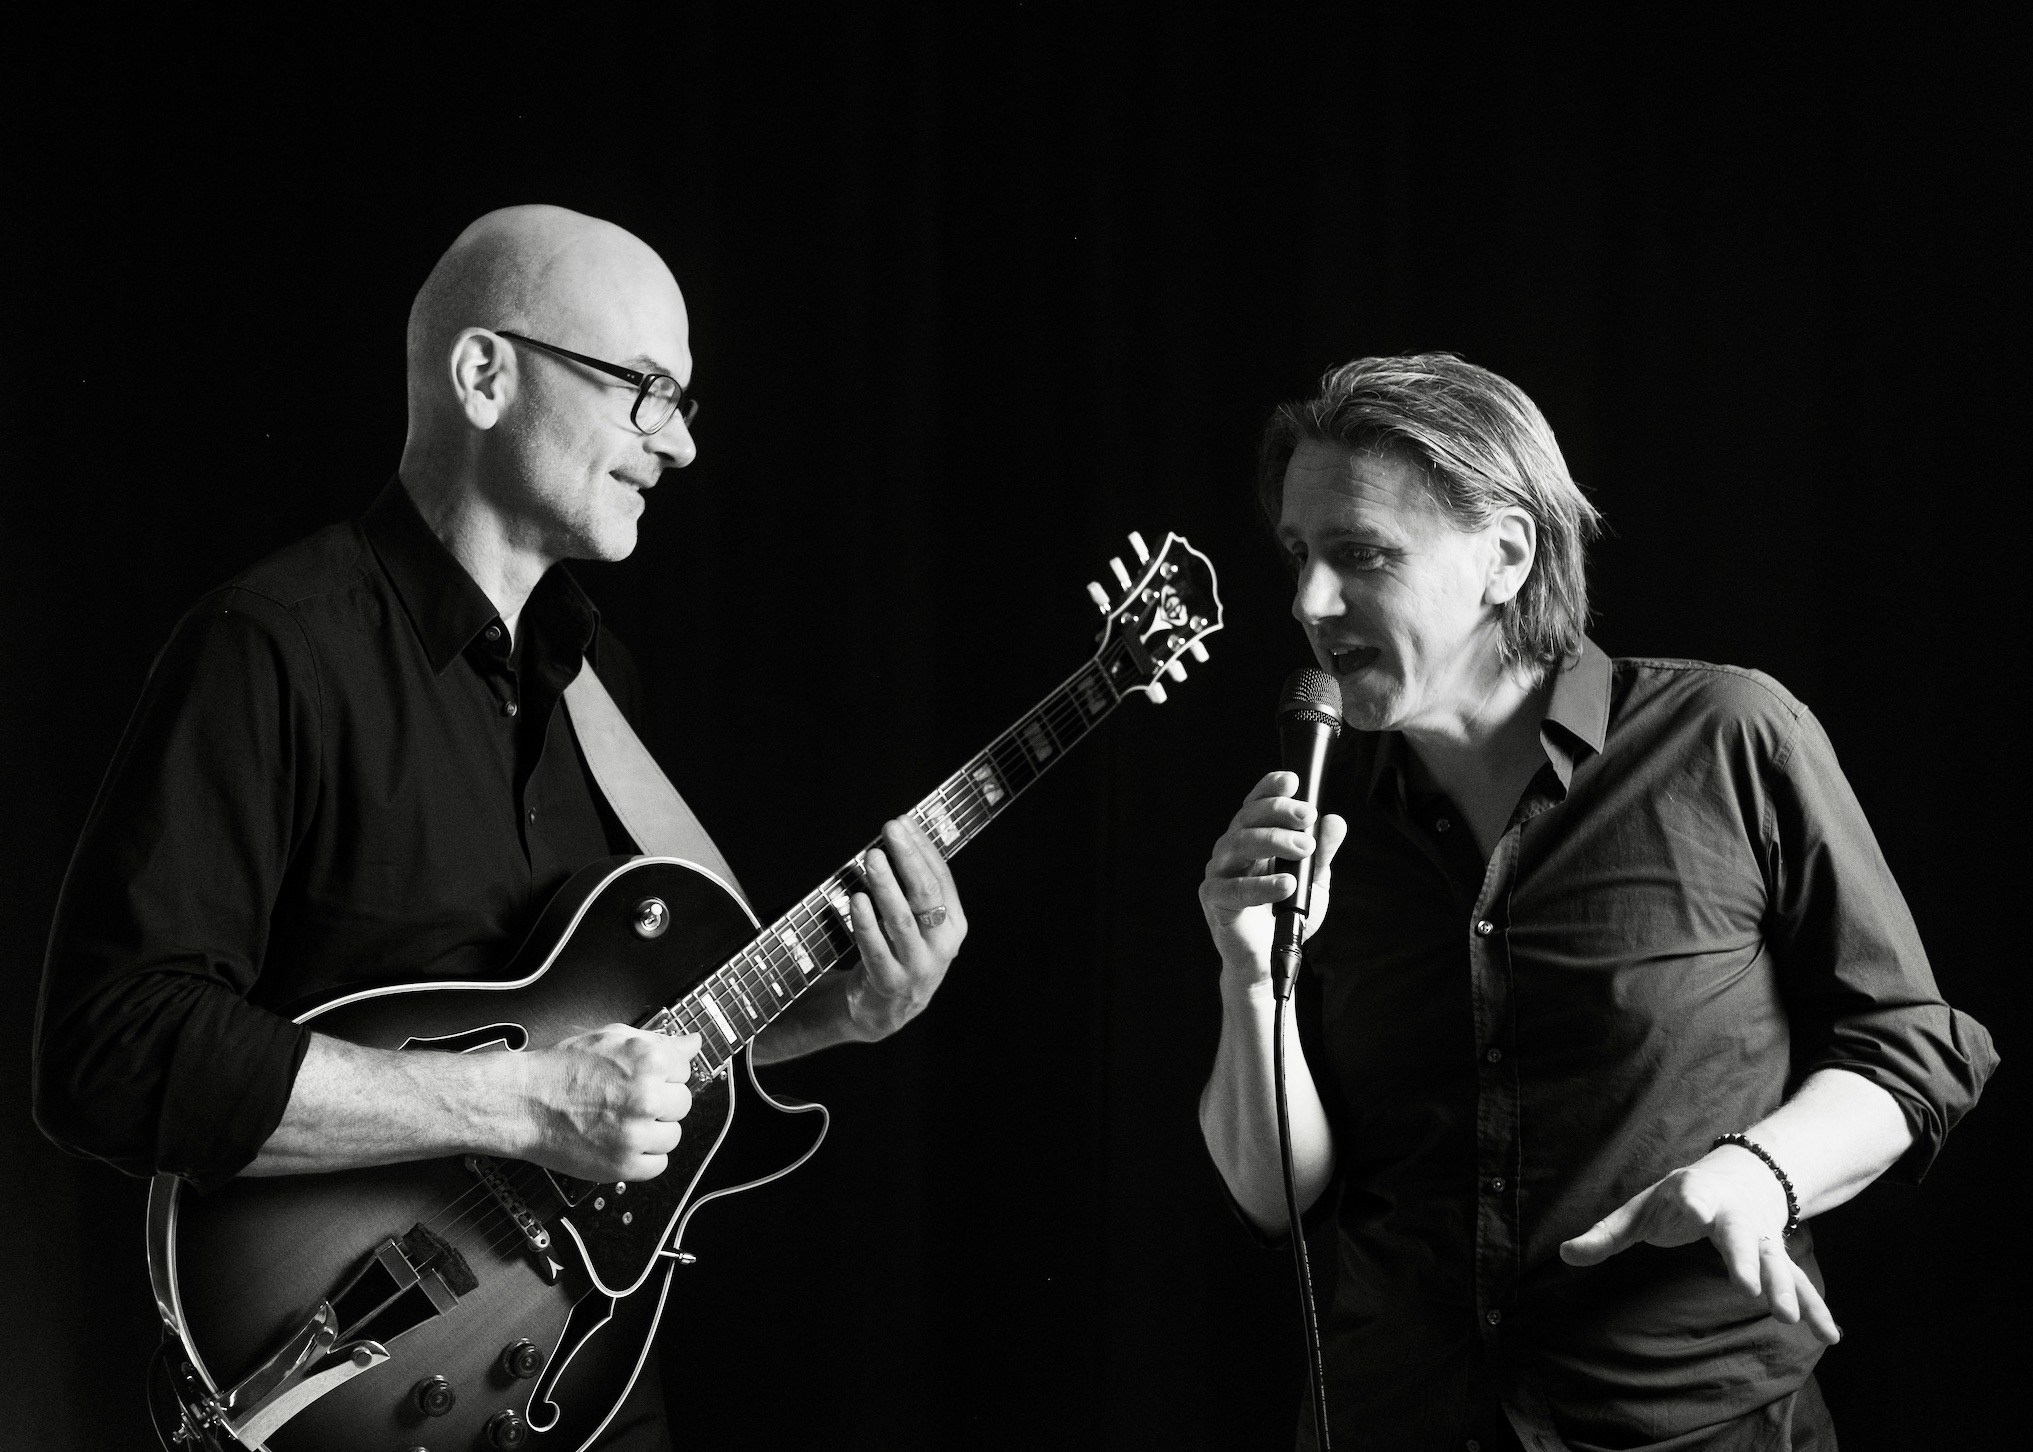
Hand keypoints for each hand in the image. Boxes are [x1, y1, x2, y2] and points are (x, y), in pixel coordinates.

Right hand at [516, 1025, 700, 1182]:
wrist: (523, 1103)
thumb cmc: (561, 1071)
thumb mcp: (611, 1038)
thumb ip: (658, 1041)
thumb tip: (691, 1043)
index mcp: (648, 1062)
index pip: (685, 1071)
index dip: (663, 1075)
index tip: (645, 1079)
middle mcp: (646, 1097)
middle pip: (683, 1104)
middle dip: (661, 1102)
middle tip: (631, 1101)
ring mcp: (636, 1134)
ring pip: (673, 1136)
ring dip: (653, 1131)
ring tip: (622, 1122)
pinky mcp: (624, 1165)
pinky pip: (657, 1165)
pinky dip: (642, 1158)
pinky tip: (621, 1142)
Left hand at [841, 815, 967, 1040]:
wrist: (886, 1010)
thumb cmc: (900, 953)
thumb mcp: (919, 923)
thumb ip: (913, 888)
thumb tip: (898, 836)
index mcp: (954, 924)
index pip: (941, 878)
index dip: (923, 847)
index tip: (903, 822)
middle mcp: (942, 946)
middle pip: (926, 895)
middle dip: (907, 858)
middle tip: (889, 830)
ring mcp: (918, 966)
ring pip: (902, 920)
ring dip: (885, 885)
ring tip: (871, 858)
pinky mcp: (891, 983)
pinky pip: (876, 948)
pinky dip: (865, 922)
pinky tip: (856, 899)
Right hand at [1198, 770, 1347, 988]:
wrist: (1269, 957)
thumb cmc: (1285, 913)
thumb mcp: (1313, 881)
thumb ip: (1323, 853)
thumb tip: (1335, 821)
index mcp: (1252, 837)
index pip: (1255, 803)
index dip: (1270, 788)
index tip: (1293, 781)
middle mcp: (1231, 849)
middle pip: (1248, 818)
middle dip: (1280, 811)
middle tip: (1308, 816)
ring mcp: (1219, 872)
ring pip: (1240, 843)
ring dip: (1274, 840)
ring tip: (1305, 847)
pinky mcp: (1214, 899)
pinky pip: (1235, 888)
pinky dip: (1262, 885)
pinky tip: (1287, 884)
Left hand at [1559, 1146, 1839, 1343]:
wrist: (1741, 1174)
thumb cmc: (1679, 1197)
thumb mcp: (1641, 1208)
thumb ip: (1606, 1234)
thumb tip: (1565, 1255)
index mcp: (1695, 1198)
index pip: (1693, 1201)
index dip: (1694, 1205)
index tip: (1697, 1212)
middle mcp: (1733, 1217)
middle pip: (1741, 1237)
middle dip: (1747, 1261)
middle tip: (1752, 1291)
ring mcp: (1760, 1238)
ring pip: (1776, 1262)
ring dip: (1786, 1289)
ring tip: (1793, 1320)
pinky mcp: (1776, 1257)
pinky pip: (1799, 1281)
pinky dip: (1815, 1307)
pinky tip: (1829, 1335)